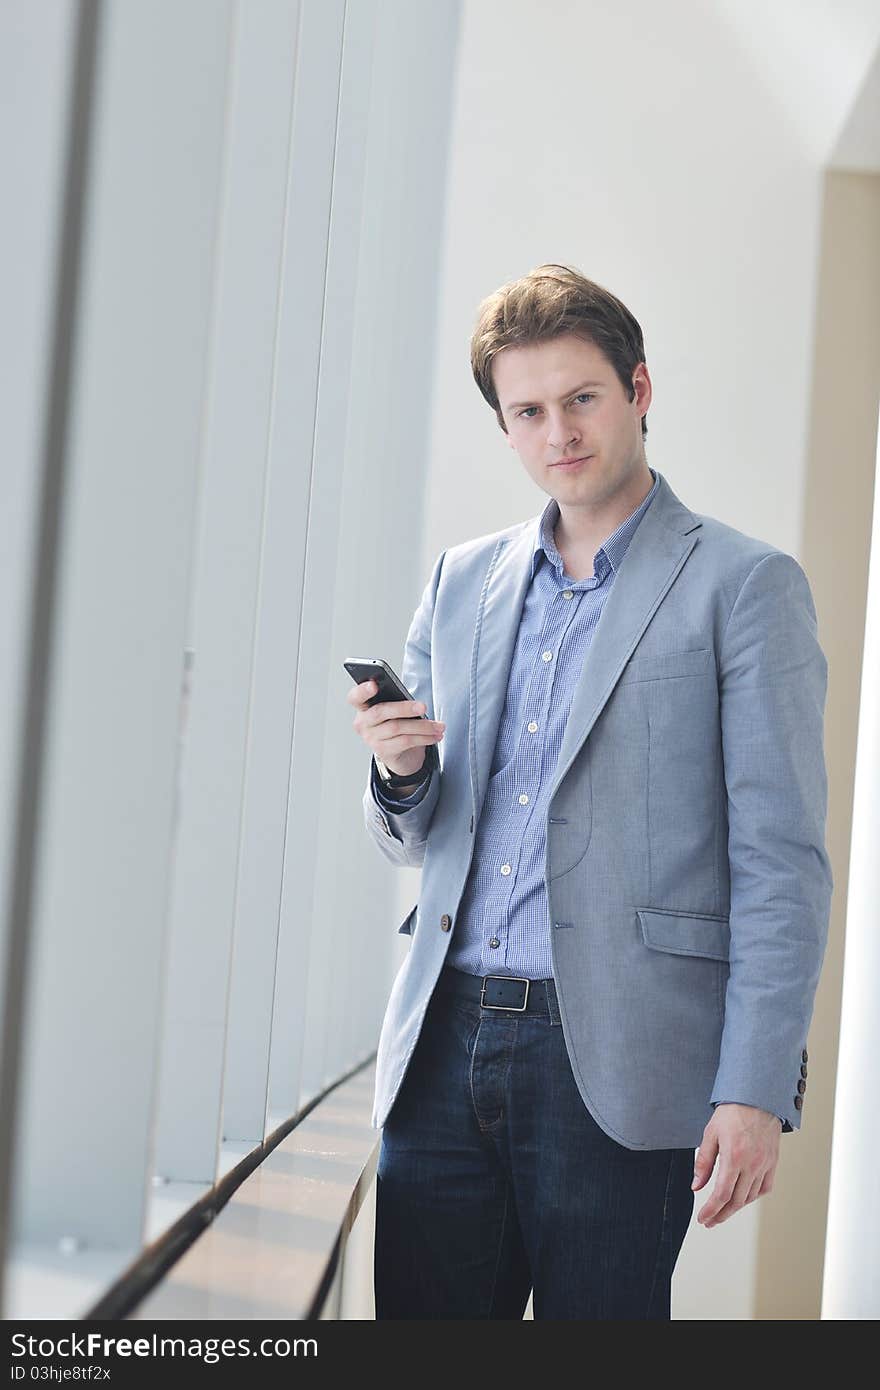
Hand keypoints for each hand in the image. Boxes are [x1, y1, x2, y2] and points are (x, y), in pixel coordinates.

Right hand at [347, 677, 444, 777]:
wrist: (399, 753)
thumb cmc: (396, 722)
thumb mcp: (395, 710)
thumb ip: (396, 701)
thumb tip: (415, 703)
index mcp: (363, 706)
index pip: (355, 697)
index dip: (362, 690)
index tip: (374, 685)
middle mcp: (363, 723)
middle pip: (381, 712)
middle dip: (404, 708)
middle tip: (423, 706)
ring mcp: (371, 738)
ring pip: (397, 728)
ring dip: (423, 726)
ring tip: (439, 726)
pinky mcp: (383, 751)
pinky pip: (405, 741)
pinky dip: (423, 738)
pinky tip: (434, 736)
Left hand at [691, 1103, 780, 1227]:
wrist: (758, 1097)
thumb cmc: (733, 1111)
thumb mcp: (710, 1133)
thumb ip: (703, 1162)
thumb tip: (696, 1186)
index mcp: (734, 1157)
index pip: (722, 1194)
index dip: (711, 1210)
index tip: (703, 1219)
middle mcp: (752, 1164)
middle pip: (736, 1201)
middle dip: (721, 1215)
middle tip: (710, 1221)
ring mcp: (765, 1164)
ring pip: (750, 1197)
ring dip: (736, 1208)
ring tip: (723, 1212)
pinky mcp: (773, 1162)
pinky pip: (765, 1187)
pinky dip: (753, 1197)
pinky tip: (743, 1198)